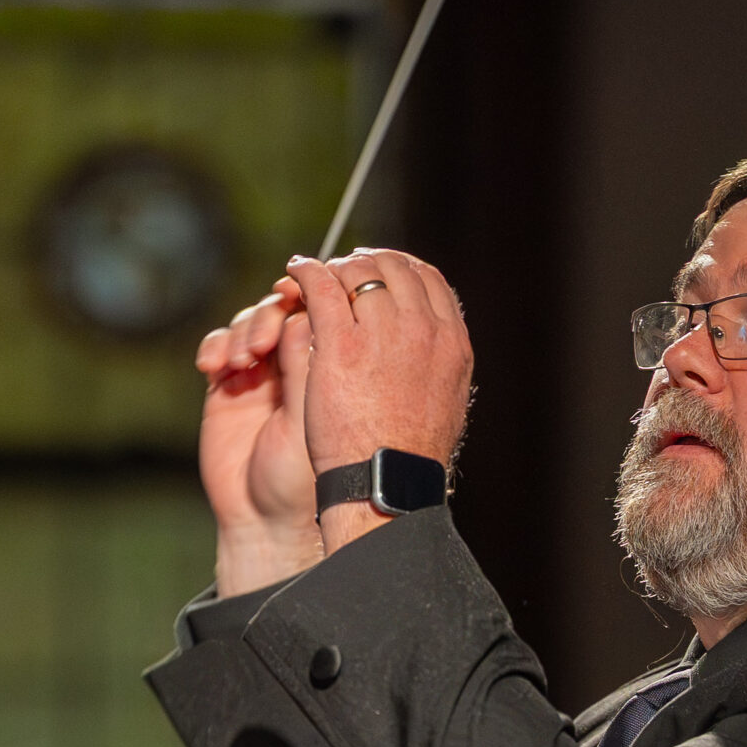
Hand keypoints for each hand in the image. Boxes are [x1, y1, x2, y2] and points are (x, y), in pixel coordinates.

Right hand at [196, 279, 324, 596]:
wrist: (267, 520)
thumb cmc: (305, 473)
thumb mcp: (315, 412)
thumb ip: (309, 361)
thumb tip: (307, 310)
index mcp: (331, 366)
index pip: (320, 310)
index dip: (307, 295)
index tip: (298, 294)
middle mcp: (297, 365)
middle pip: (282, 308)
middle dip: (271, 314)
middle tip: (267, 340)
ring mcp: (261, 374)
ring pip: (249, 323)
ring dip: (244, 331)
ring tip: (244, 362)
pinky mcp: (226, 387)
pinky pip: (219, 348)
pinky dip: (216, 347)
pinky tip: (216, 367)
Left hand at [282, 249, 473, 553]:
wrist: (385, 484)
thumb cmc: (406, 457)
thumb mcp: (443, 400)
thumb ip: (436, 362)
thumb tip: (430, 344)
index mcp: (451, 341)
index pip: (428, 279)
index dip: (400, 268)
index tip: (379, 274)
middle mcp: (421, 329)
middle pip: (393, 267)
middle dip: (365, 263)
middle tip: (342, 270)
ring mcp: (381, 333)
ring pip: (356, 272)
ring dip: (335, 269)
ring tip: (317, 276)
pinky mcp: (339, 345)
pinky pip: (321, 289)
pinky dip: (307, 274)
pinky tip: (295, 273)